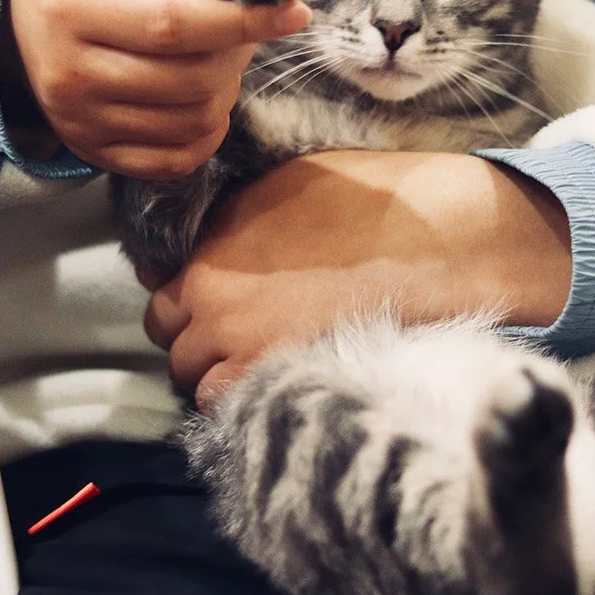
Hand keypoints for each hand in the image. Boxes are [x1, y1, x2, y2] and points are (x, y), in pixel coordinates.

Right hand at [3, 0, 309, 178]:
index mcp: (69, 4)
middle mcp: (67, 72)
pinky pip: (177, 159)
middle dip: (236, 51)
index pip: (172, 25)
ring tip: (212, 52)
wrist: (17, 2)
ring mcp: (78, 120)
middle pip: (189, 79)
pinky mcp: (92, 151)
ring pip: (192, 121)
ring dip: (225, 87)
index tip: (291, 12)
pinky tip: (201, 93)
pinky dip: (207, 130)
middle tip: (238, 23)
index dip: (242, 21)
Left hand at [144, 151, 571, 408]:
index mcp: (211, 245)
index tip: (215, 307)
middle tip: (241, 339)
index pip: (160, 292)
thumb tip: (209, 244)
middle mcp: (211, 296)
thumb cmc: (372, 205)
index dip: (189, 302)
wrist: (433, 243)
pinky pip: (228, 408)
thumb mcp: (283, 185)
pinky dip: (243, 403)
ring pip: (194, 381)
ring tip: (263, 367)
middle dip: (199, 340)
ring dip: (218, 377)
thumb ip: (231, 222)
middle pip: (172, 340)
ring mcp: (237, 344)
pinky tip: (280, 384)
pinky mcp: (271, 381)